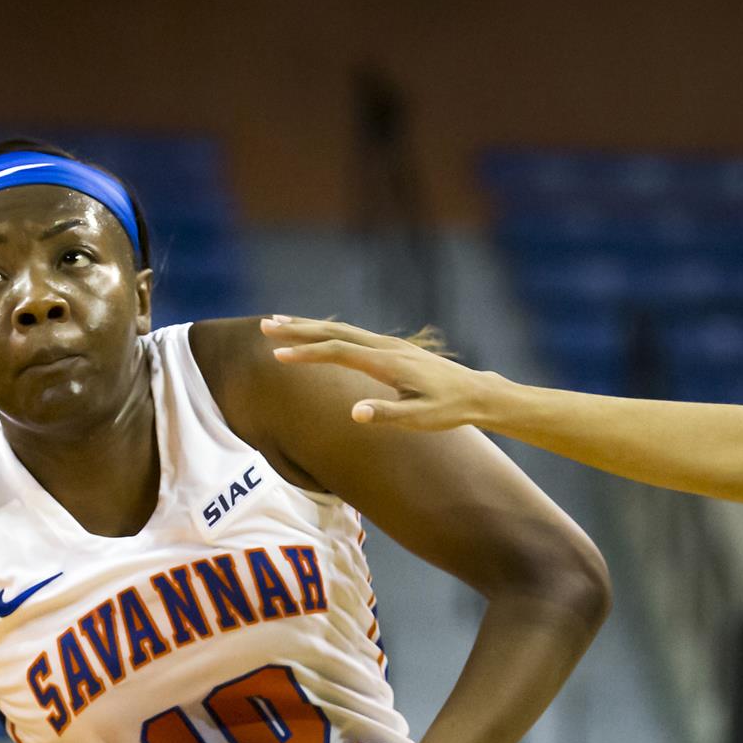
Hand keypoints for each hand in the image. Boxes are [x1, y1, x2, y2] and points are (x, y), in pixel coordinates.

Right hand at [261, 315, 499, 431]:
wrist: (476, 393)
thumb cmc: (448, 409)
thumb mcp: (419, 419)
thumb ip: (386, 414)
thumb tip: (354, 413)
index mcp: (386, 362)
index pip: (337, 352)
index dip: (306, 352)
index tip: (277, 355)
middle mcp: (385, 347)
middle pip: (334, 332)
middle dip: (298, 329)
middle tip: (265, 325)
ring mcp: (389, 345)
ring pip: (342, 330)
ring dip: (310, 326)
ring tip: (282, 323)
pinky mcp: (392, 349)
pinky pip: (353, 335)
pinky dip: (329, 332)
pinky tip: (320, 334)